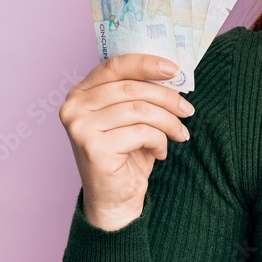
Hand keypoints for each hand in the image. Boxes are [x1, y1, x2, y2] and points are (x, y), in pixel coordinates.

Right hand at [58, 54, 194, 229]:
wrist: (114, 199)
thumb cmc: (126, 154)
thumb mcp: (133, 117)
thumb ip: (139, 92)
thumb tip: (170, 70)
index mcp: (81, 92)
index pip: (115, 65)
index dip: (146, 63)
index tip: (174, 69)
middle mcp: (74, 107)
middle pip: (132, 88)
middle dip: (167, 98)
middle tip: (188, 110)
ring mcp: (80, 127)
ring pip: (140, 110)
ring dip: (168, 122)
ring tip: (180, 134)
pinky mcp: (93, 147)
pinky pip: (141, 132)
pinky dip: (159, 141)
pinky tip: (160, 152)